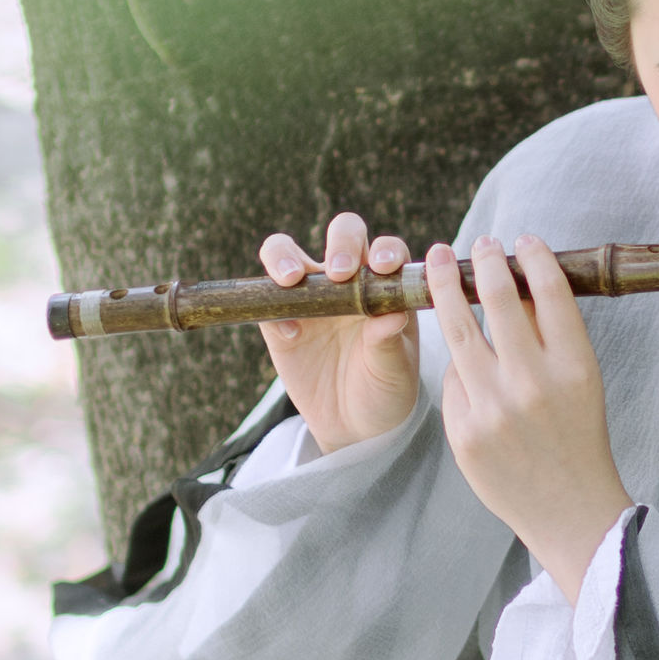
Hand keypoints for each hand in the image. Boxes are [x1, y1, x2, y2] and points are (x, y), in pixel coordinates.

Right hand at [256, 212, 420, 453]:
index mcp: (385, 287)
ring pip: (287, 252)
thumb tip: (391, 316)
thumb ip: (390, 342)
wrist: (355, 425)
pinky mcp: (277, 321)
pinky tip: (290, 334)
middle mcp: (347, 281)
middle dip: (341, 241)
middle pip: (343, 233)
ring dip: (285, 255)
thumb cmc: (385, 389)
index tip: (382, 268)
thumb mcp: (394, 371)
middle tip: (339, 272)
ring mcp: (309, 296)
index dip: (385, 250)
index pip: (386, 250)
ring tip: (291, 279)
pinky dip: (270, 306)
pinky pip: (264, 300)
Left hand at [424, 235, 631, 599]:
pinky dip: (459, 366)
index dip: (533, 257)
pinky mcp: (463, 431)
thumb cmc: (577, 436)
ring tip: (439, 262)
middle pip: (498, 300)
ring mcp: (494, 408)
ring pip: (458, 330)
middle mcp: (534, 383)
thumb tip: (516, 280)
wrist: (568, 509)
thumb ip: (551, 336)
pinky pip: (452, 380)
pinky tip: (465, 360)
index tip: (521, 239)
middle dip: (485, 262)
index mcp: (575, 367)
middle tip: (477, 243)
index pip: (550, 292)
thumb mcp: (582, 382)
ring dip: (446, 288)